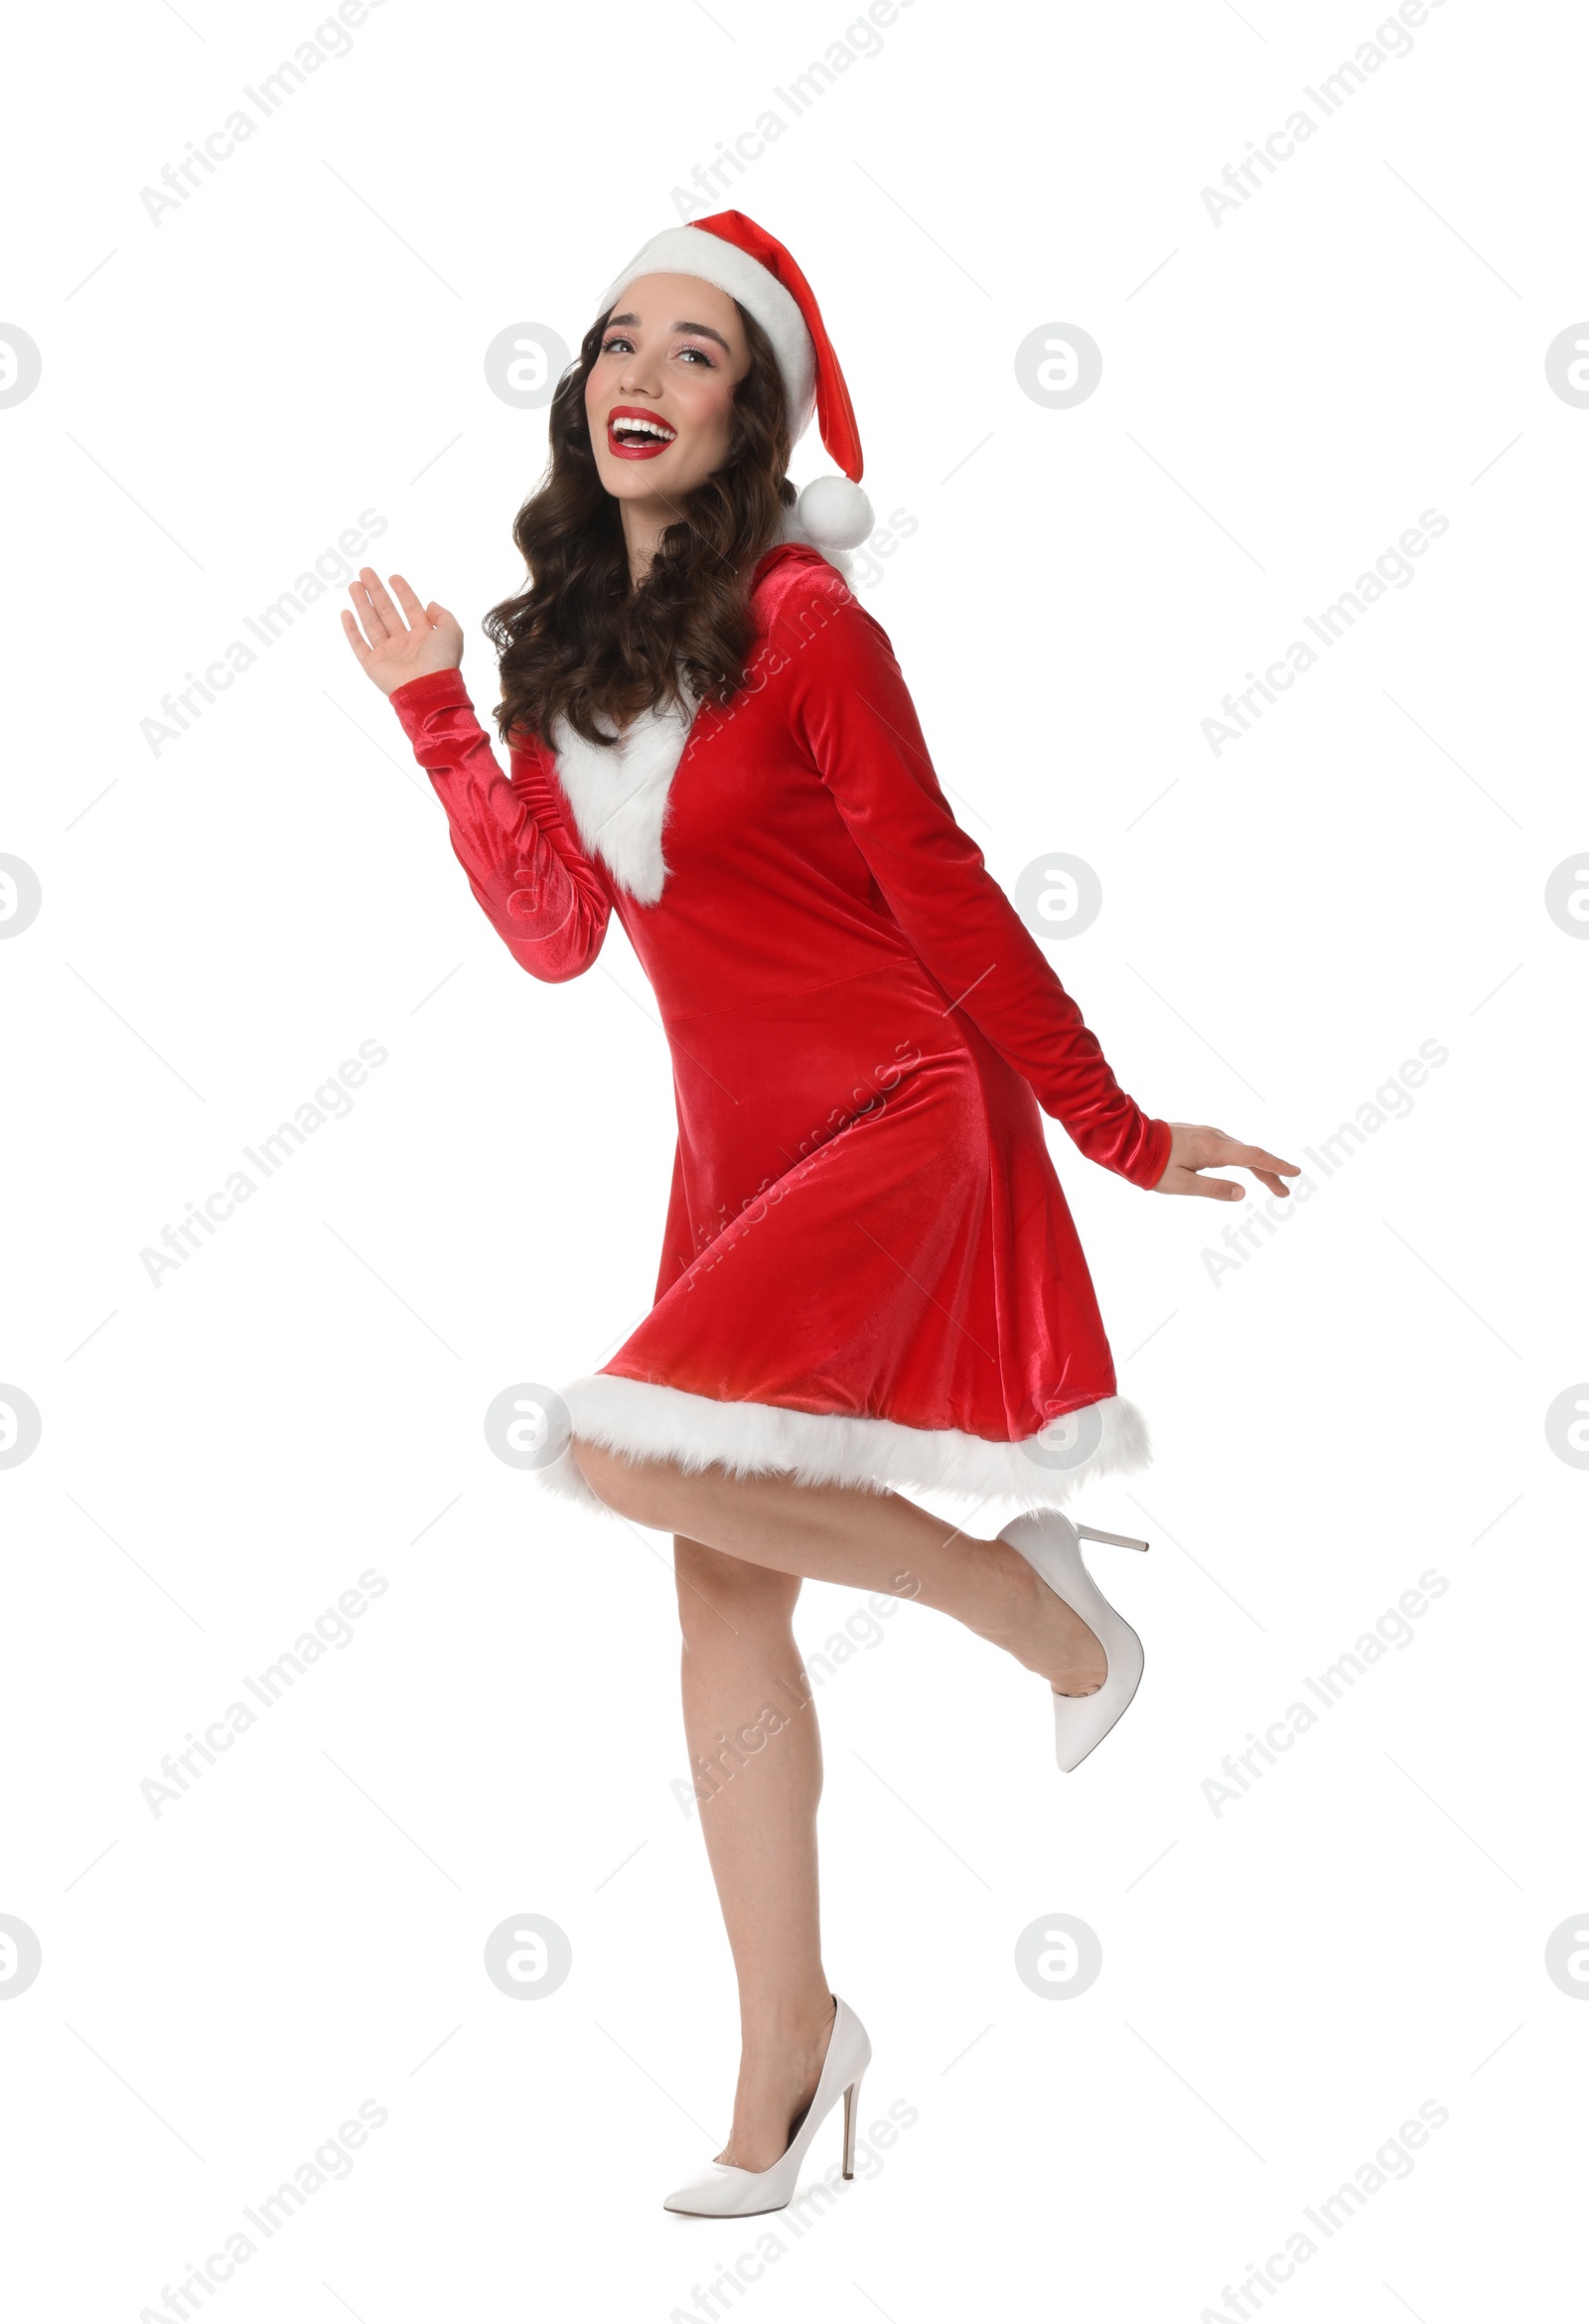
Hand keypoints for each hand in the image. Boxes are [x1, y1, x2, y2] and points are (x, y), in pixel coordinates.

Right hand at [341, 567, 463, 695]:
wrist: (427, 688)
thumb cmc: (442, 663)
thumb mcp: (453, 632)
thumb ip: (444, 616)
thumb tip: (430, 605)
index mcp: (423, 637)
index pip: (411, 608)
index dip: (403, 592)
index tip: (394, 577)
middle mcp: (405, 644)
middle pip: (387, 612)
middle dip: (377, 591)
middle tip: (366, 572)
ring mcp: (388, 654)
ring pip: (371, 623)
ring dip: (362, 603)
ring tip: (354, 584)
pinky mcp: (373, 665)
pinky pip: (359, 644)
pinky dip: (351, 629)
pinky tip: (346, 612)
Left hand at [1152, 1122, 1299, 1201]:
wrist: (1131, 1143)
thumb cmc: (1153, 1167)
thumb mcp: (1182, 1185)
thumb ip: (1213, 1189)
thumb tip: (1243, 1193)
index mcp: (1212, 1149)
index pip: (1253, 1157)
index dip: (1275, 1166)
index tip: (1295, 1172)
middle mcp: (1214, 1137)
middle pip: (1250, 1155)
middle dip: (1271, 1173)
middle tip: (1285, 1193)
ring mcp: (1208, 1134)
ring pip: (1240, 1151)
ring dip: (1258, 1167)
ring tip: (1272, 1185)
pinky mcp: (1201, 1135)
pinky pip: (1230, 1148)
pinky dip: (1244, 1159)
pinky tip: (1246, 1168)